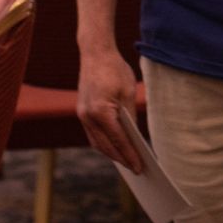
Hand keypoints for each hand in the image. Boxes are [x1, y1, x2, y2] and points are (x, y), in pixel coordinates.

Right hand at [76, 49, 144, 172]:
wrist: (95, 53)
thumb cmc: (115, 70)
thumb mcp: (128, 92)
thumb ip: (130, 117)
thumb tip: (135, 138)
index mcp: (101, 112)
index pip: (118, 140)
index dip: (130, 155)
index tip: (140, 167)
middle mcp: (88, 116)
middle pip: (105, 146)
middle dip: (121, 159)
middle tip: (136, 169)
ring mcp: (82, 115)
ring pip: (97, 143)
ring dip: (111, 153)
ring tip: (127, 161)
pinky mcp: (81, 111)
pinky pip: (93, 134)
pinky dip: (104, 143)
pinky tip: (116, 147)